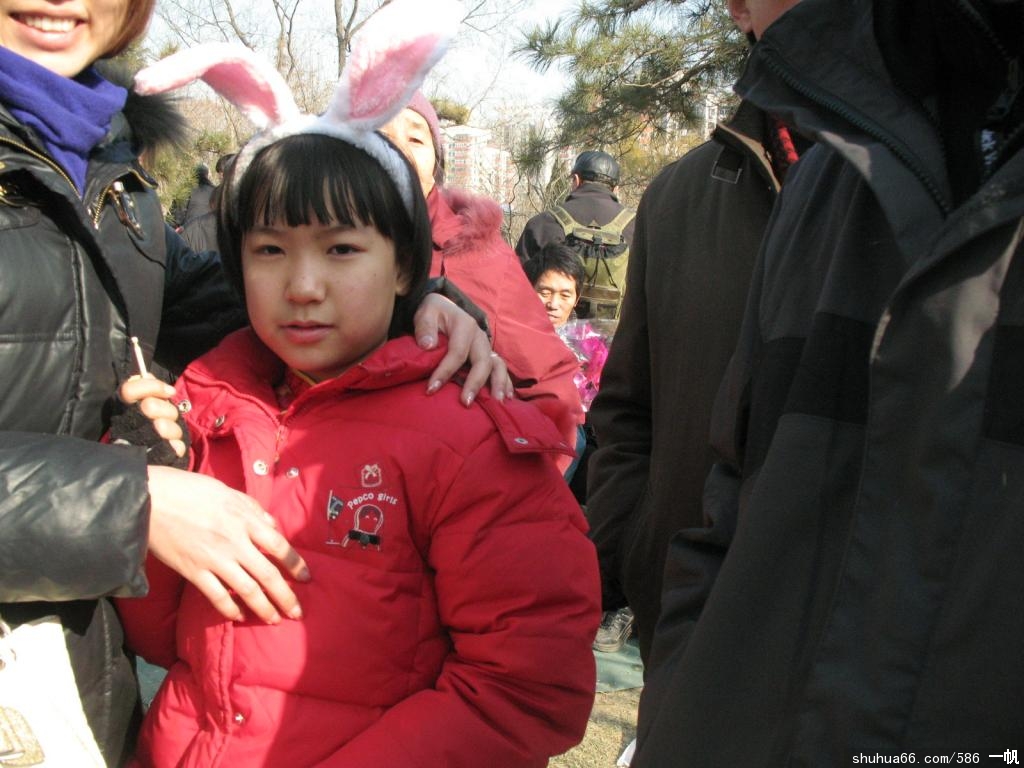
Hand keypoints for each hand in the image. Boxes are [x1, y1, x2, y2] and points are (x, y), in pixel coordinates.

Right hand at [119, 375, 185, 457]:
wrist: (156, 459)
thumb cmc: (154, 426)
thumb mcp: (150, 404)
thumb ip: (148, 389)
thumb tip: (147, 375)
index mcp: (124, 410)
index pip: (129, 390)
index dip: (151, 386)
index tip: (170, 391)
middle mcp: (126, 425)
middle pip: (150, 406)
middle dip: (167, 410)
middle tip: (168, 417)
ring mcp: (138, 444)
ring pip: (162, 426)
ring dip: (173, 429)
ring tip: (170, 435)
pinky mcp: (152, 460)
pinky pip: (174, 447)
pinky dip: (177, 446)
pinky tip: (172, 447)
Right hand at [146, 466, 310, 623]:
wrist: (149, 500)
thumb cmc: (189, 490)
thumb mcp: (228, 492)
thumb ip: (253, 509)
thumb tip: (272, 525)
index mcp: (246, 520)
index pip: (280, 546)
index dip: (296, 565)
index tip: (306, 578)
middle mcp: (235, 542)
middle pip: (269, 575)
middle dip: (286, 597)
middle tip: (297, 613)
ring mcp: (215, 559)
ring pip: (248, 591)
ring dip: (263, 608)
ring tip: (274, 620)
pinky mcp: (194, 572)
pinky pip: (218, 597)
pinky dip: (231, 609)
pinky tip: (239, 616)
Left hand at [413, 293, 514, 404]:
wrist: (445, 308)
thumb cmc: (434, 314)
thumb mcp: (426, 313)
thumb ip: (425, 327)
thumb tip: (428, 345)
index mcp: (465, 325)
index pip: (457, 352)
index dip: (444, 371)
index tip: (431, 389)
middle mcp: (479, 337)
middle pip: (482, 361)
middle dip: (475, 383)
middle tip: (466, 402)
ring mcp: (486, 346)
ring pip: (498, 365)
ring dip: (498, 385)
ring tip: (496, 403)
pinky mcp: (489, 354)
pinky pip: (500, 369)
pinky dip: (506, 383)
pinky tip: (507, 398)